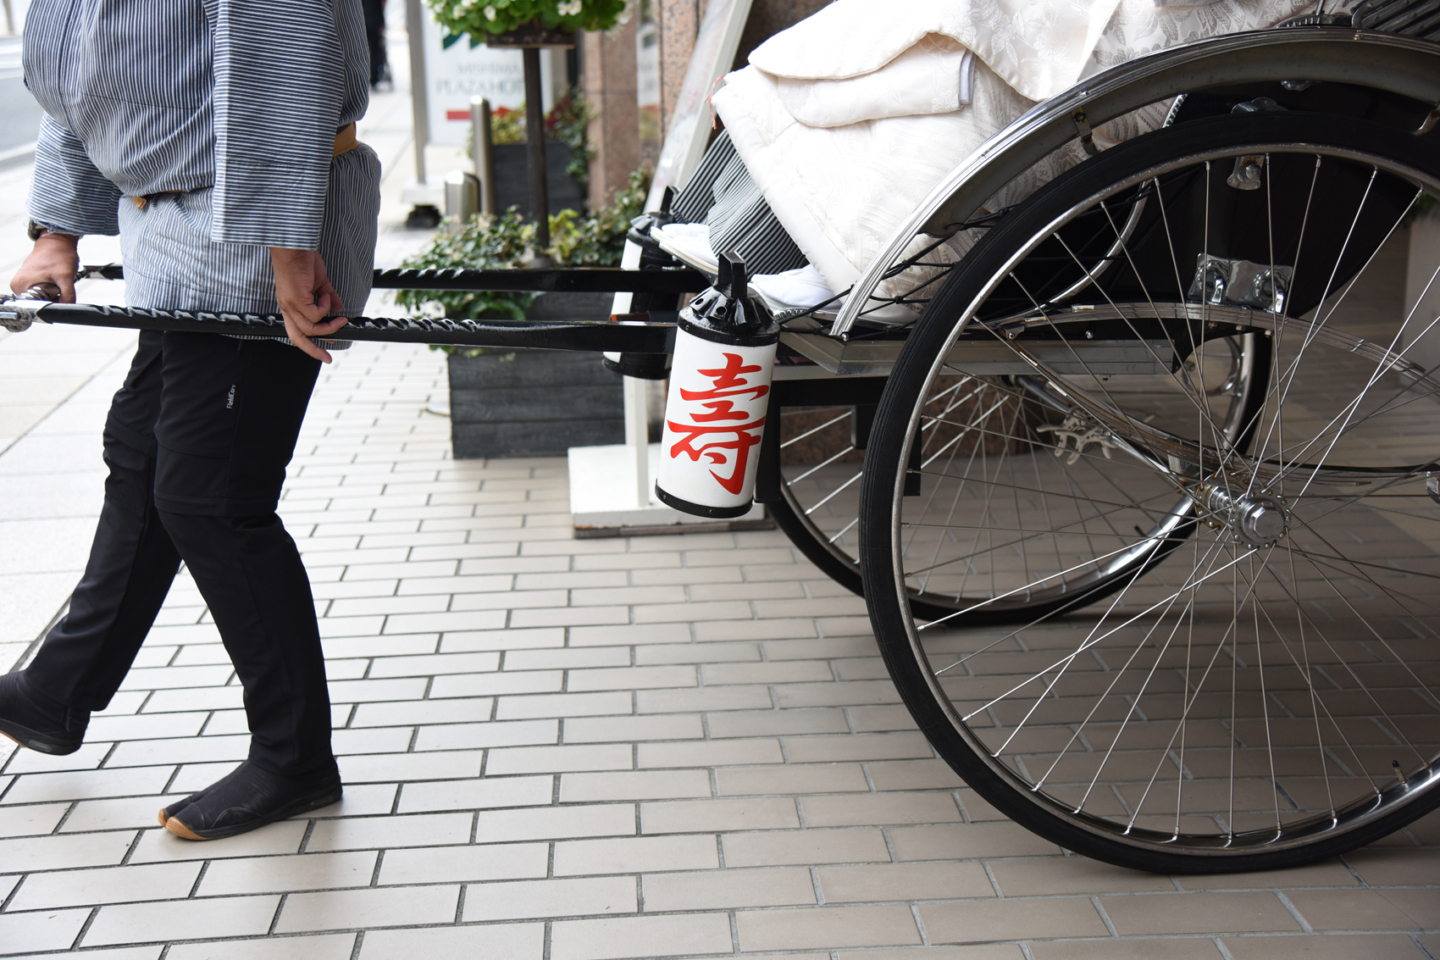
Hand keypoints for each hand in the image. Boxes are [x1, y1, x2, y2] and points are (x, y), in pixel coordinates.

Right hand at [11, 231, 78, 301]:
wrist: (57, 242)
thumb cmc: (59, 255)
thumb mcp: (66, 277)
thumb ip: (67, 296)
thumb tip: (67, 309)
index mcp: (20, 285)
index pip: (35, 307)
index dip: (50, 304)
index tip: (58, 295)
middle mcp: (17, 285)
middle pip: (38, 303)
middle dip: (51, 298)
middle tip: (56, 284)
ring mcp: (21, 282)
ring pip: (40, 298)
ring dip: (51, 294)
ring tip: (54, 280)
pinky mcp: (27, 280)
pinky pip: (40, 292)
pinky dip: (49, 289)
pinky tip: (52, 280)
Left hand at [270, 247, 347, 362]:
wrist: (294, 246)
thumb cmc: (303, 259)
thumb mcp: (319, 282)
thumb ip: (328, 296)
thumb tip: (339, 308)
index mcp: (291, 305)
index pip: (297, 331)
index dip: (310, 344)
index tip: (325, 352)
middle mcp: (287, 308)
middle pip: (298, 338)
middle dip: (313, 350)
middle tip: (327, 357)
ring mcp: (290, 304)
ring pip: (310, 328)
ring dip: (328, 326)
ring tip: (340, 319)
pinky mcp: (296, 299)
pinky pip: (315, 315)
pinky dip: (326, 308)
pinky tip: (327, 296)